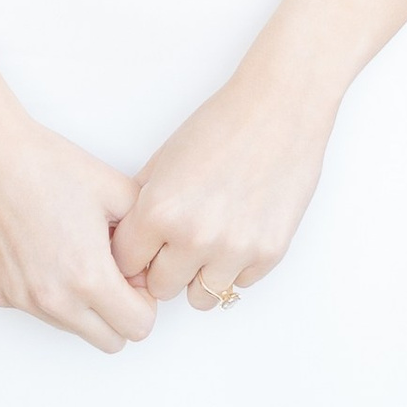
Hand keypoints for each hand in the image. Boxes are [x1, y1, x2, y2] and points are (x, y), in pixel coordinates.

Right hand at [0, 100, 158, 352]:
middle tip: (113, 272)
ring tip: (76, 255)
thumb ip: (146, 239)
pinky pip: (38, 310)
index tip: (135, 275)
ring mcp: (21, 300)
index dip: (145, 301)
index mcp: (88, 278)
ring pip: (73, 328)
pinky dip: (50, 292)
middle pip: (110, 341)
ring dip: (84, 305)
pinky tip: (45, 251)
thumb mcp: (118, 192)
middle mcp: (53, 299)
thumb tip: (148, 266)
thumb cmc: (48, 166)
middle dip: (120, 312)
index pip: (139, 328)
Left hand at [112, 61, 335, 311]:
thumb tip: (126, 244)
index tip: (144, 247)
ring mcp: (234, 249)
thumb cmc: (222, 125)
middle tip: (176, 245)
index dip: (133, 255)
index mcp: (160, 211)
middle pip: (160, 288)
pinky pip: (239, 284)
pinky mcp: (269, 253)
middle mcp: (194, 237)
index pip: (125, 265)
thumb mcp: (163, 160)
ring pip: (200, 298)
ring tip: (208, 244)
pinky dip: (235, 267)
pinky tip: (238, 232)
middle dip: (163, 269)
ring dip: (199, 276)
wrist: (280, 108)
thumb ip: (142, 206)